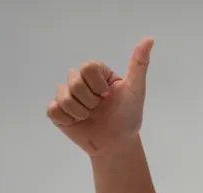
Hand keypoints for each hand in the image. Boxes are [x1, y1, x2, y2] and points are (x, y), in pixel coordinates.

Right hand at [46, 37, 153, 156]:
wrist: (117, 143)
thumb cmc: (128, 116)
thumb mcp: (136, 90)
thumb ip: (139, 65)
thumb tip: (149, 39)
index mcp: (96, 73)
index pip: (88, 67)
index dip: (98, 85)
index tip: (108, 96)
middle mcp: (79, 81)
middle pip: (73, 80)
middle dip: (90, 100)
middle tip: (99, 108)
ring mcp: (66, 95)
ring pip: (63, 96)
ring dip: (81, 112)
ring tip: (90, 117)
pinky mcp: (57, 112)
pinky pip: (54, 110)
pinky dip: (68, 119)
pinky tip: (78, 123)